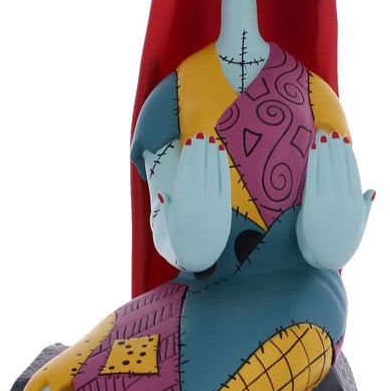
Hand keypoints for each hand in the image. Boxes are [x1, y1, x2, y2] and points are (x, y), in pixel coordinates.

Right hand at [159, 133, 231, 271]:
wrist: (200, 256)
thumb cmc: (182, 239)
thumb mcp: (170, 224)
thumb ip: (168, 208)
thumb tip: (165, 193)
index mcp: (183, 204)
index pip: (187, 173)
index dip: (189, 156)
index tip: (190, 141)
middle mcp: (199, 202)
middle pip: (201, 169)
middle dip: (201, 150)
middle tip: (201, 134)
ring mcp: (213, 204)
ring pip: (213, 173)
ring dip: (212, 155)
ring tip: (211, 140)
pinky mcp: (224, 207)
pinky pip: (224, 182)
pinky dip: (223, 167)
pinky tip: (221, 155)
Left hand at [297, 132, 373, 268]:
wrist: (326, 259)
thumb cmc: (341, 243)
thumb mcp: (358, 225)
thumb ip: (364, 206)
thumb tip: (373, 190)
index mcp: (356, 204)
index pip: (352, 172)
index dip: (347, 155)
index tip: (344, 141)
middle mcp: (344, 201)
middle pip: (339, 167)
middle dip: (335, 147)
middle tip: (331, 131)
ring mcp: (329, 203)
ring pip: (327, 169)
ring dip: (324, 150)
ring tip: (321, 135)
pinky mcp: (313, 206)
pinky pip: (313, 178)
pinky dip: (314, 162)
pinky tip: (313, 150)